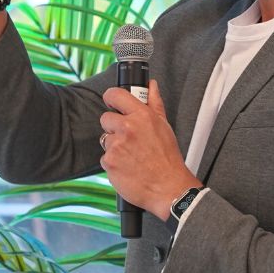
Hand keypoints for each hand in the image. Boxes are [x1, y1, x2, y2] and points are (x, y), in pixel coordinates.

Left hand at [99, 80, 196, 217]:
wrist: (168, 187)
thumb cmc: (168, 158)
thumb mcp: (164, 126)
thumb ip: (154, 103)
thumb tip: (151, 85)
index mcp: (142, 116)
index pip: (115, 95)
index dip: (111, 98)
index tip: (112, 102)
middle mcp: (128, 128)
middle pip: (105, 118)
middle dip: (114, 127)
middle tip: (129, 138)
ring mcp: (116, 145)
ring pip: (105, 140)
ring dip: (115, 146)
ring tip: (132, 155)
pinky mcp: (109, 162)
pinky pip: (105, 157)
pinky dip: (114, 162)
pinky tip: (127, 166)